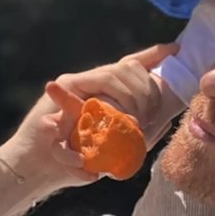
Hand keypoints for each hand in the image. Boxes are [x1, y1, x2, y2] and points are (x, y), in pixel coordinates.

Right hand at [0, 43, 178, 192]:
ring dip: (129, 102)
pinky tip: (100, 143)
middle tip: (150, 119)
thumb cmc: (79, 155)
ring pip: (111, 76)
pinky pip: (85, 100)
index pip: (130, 64)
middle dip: (146, 91)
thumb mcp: (116, 145)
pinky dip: (100, 115)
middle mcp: (91, 82)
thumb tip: (165, 121)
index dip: (153, 54)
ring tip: (135, 126)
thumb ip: (137, 133)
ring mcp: (74, 86)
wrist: (39, 167)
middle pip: (126, 69)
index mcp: (106, 89)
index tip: (175, 48)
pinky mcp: (59, 97)